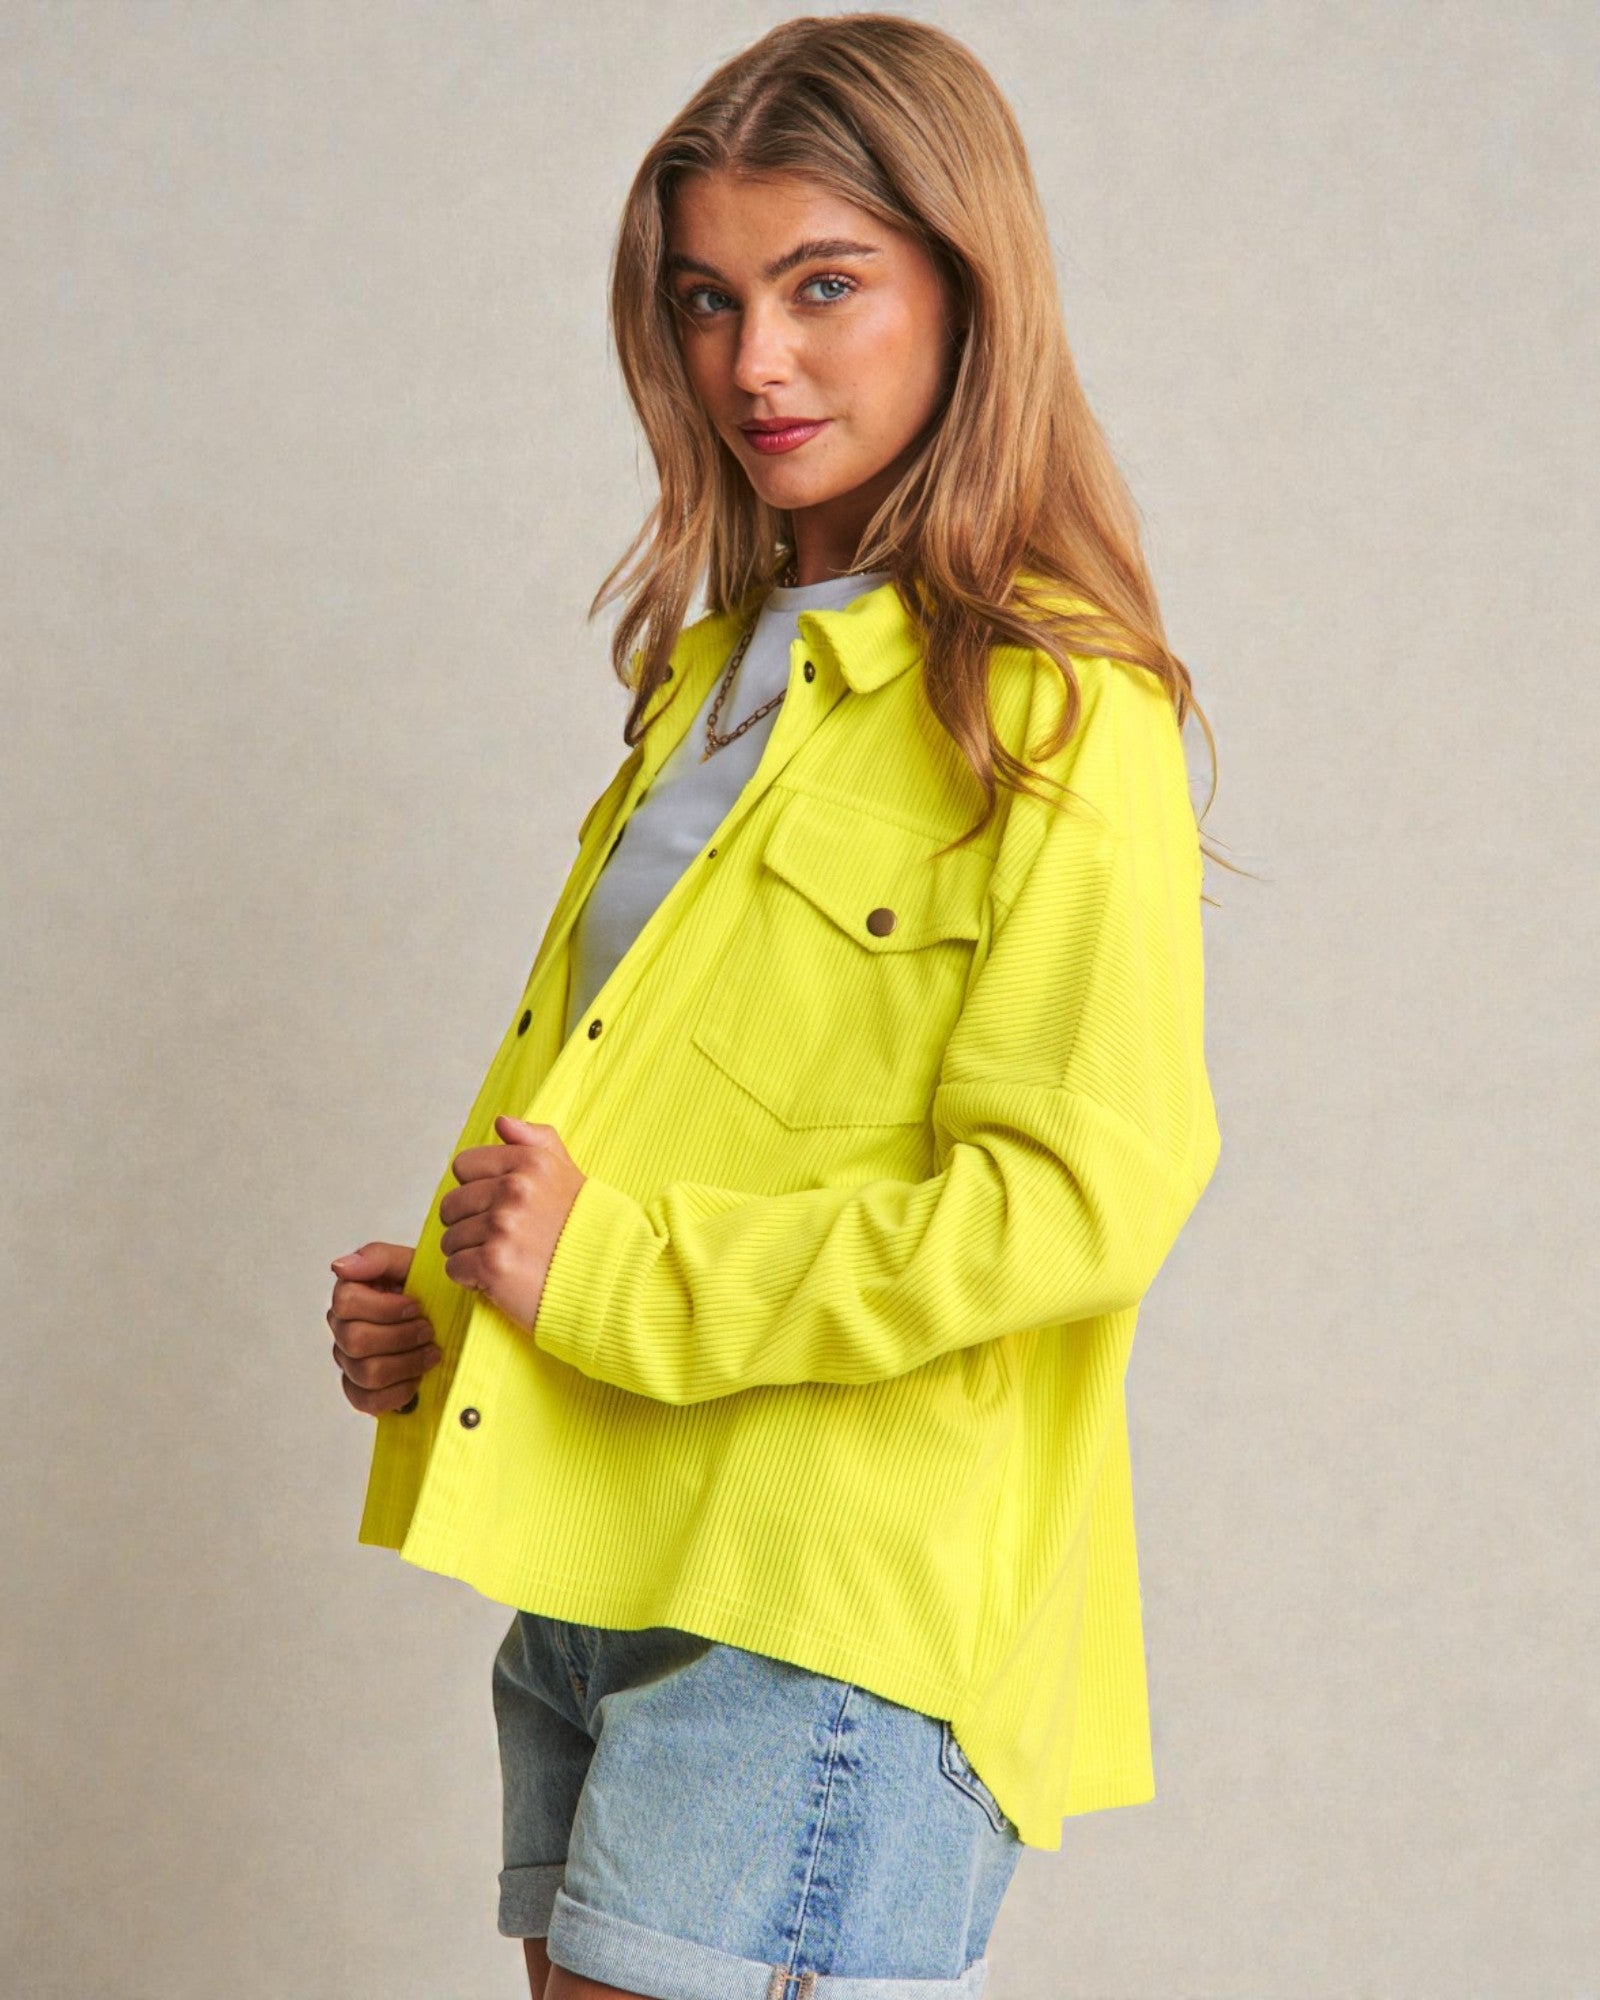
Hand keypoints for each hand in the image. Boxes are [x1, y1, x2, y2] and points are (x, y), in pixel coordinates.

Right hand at [328, 1241, 440, 1415]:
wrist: (450, 1318)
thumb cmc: (427, 1289)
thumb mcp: (411, 1263)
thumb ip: (377, 1258)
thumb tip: (340, 1266)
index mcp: (349, 1295)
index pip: (346, 1303)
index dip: (385, 1308)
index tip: (416, 1306)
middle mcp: (342, 1329)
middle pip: (355, 1341)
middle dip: (401, 1337)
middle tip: (428, 1330)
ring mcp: (349, 1362)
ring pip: (365, 1372)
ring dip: (407, 1363)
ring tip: (431, 1353)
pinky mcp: (360, 1390)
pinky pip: (366, 1401)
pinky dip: (398, 1392)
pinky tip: (416, 1379)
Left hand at [438, 1115, 586, 1332]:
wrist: (610, 1279)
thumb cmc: (586, 1228)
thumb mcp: (568, 1172)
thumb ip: (536, 1140)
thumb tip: (501, 1122)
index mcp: (530, 1161)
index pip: (463, 1166)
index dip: (477, 1189)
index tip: (500, 1206)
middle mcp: (514, 1189)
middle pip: (451, 1205)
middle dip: (470, 1225)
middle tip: (504, 1240)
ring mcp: (502, 1226)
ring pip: (450, 1239)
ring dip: (471, 1254)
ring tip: (506, 1259)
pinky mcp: (493, 1264)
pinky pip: (454, 1268)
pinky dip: (471, 1280)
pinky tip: (499, 1280)